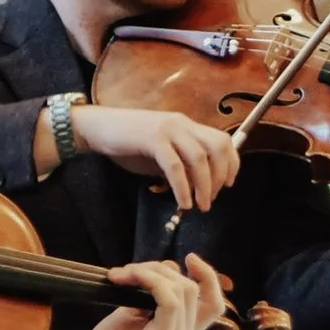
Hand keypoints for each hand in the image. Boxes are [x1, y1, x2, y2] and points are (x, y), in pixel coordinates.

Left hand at [47, 255, 230, 329]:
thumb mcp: (129, 320)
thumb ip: (148, 300)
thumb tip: (157, 274)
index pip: (212, 304)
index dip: (208, 278)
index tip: (189, 259)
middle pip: (193, 290)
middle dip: (160, 269)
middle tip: (127, 272)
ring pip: (182, 291)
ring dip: (150, 273)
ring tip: (122, 275)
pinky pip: (169, 302)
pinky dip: (150, 282)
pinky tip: (128, 279)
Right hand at [69, 106, 241, 212]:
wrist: (97, 127)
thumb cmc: (127, 141)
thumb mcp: (160, 150)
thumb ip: (179, 163)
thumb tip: (196, 186)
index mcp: (186, 125)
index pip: (222, 139)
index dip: (231, 163)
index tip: (228, 184)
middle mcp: (181, 124)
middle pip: (218, 146)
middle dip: (221, 176)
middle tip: (212, 198)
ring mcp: (167, 130)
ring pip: (199, 158)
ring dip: (205, 186)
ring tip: (200, 206)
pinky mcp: (152, 139)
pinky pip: (175, 166)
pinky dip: (182, 187)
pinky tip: (183, 203)